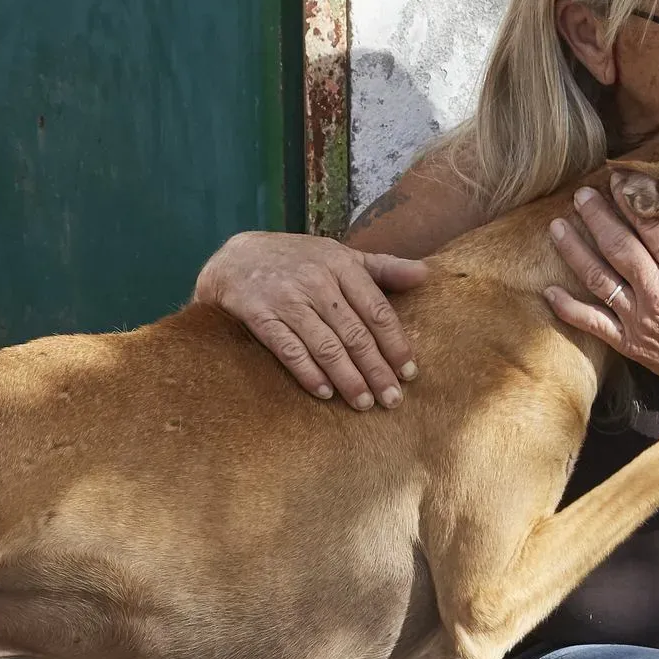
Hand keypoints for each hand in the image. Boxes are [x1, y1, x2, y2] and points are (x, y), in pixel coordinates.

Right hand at [194, 231, 428, 407]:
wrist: (234, 259)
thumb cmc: (296, 260)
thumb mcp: (338, 255)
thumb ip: (381, 267)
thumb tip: (425, 274)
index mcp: (341, 265)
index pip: (376, 310)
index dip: (395, 344)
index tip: (409, 373)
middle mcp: (316, 281)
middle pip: (354, 333)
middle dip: (376, 370)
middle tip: (392, 399)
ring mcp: (287, 300)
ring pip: (325, 346)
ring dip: (347, 378)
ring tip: (363, 403)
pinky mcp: (261, 316)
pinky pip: (289, 350)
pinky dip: (308, 373)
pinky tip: (325, 393)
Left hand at [542, 179, 658, 430]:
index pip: (652, 228)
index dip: (633, 202)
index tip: (619, 180)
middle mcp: (658, 295)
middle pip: (619, 247)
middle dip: (597, 217)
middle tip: (580, 195)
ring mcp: (640, 321)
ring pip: (599, 278)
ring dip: (575, 251)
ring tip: (557, 227)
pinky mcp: (630, 344)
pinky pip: (592, 324)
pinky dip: (569, 308)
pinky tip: (549, 291)